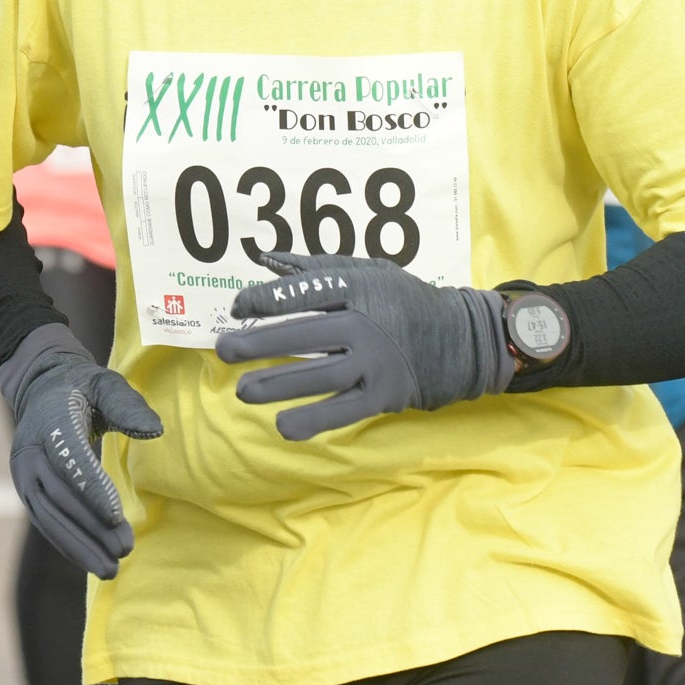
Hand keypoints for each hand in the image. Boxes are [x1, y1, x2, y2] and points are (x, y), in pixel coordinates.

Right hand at [0, 322, 161, 578]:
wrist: (39, 388)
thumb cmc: (81, 386)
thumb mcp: (105, 382)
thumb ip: (127, 404)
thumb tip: (156, 430)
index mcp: (49, 421)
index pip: (68, 460)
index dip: (91, 489)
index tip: (116, 517)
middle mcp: (28, 452)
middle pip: (59, 496)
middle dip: (90, 527)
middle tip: (125, 550)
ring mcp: (23, 474)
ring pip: (49, 517)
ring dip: (79, 545)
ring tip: (110, 568)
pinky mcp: (26, 491)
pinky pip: (45, 521)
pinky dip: (67, 544)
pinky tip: (91, 561)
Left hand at [219, 250, 512, 438]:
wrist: (460, 338)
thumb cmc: (404, 301)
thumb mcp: (370, 271)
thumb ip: (318, 269)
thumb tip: (267, 259)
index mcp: (359, 288)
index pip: (303, 292)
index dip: (264, 299)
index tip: (238, 307)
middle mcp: (365, 324)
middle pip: (303, 334)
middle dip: (258, 343)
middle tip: (224, 350)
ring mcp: (374, 363)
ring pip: (317, 376)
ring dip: (276, 385)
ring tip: (243, 391)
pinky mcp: (382, 395)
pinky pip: (342, 411)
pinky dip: (312, 420)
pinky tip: (283, 426)